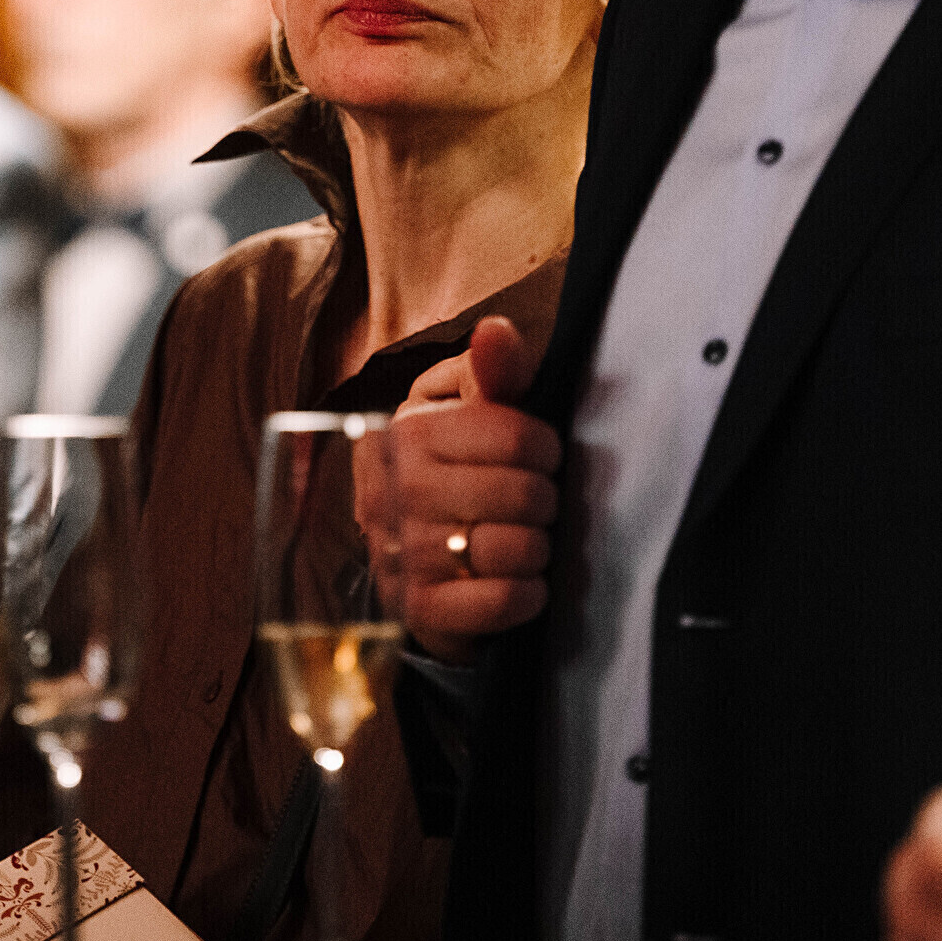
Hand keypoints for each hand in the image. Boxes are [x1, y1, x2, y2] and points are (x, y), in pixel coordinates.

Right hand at [356, 316, 558, 664]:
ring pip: (520, 549)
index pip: (517, 437)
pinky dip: (527, 594)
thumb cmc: (453, 469)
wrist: (405, 556)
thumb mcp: (470, 410)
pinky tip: (518, 581)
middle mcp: (396, 490)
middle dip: (543, 501)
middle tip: (528, 504)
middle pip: (526, 494)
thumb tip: (496, 331)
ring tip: (520, 541)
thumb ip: (494, 370)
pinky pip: (505, 601)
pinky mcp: (419, 610)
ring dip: (537, 549)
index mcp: (408, 432)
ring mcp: (403, 554)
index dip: (545, 449)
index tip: (536, 457)